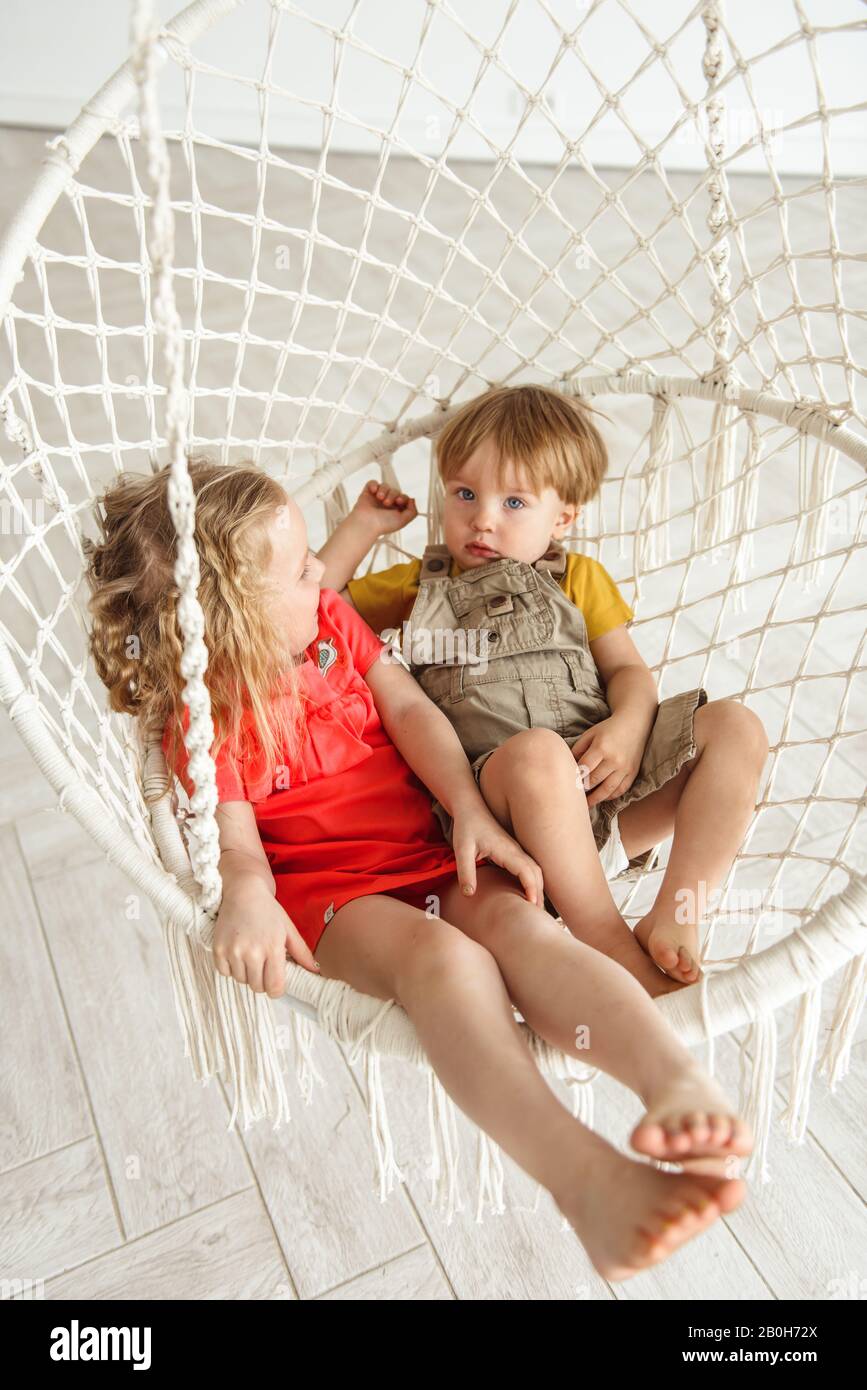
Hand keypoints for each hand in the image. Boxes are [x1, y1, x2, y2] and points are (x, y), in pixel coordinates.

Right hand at [213, 880, 319, 996]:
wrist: (243, 892)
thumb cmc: (268, 911)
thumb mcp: (288, 929)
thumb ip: (302, 953)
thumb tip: (316, 971)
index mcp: (273, 948)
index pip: (274, 987)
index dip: (276, 990)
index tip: (276, 984)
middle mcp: (252, 952)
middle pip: (257, 987)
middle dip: (262, 980)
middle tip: (263, 964)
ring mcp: (233, 951)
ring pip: (241, 981)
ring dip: (246, 973)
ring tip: (249, 954)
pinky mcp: (218, 949)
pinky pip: (225, 972)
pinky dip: (231, 967)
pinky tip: (237, 952)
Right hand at [352, 479, 417, 536]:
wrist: (366, 523)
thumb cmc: (382, 525)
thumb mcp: (403, 521)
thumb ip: (412, 511)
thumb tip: (413, 500)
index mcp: (395, 510)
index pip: (403, 498)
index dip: (403, 497)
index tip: (399, 501)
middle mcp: (386, 504)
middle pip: (395, 491)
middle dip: (392, 495)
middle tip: (387, 503)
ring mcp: (376, 498)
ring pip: (385, 486)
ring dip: (384, 490)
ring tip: (379, 498)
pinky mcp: (368, 493)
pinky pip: (372, 483)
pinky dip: (374, 485)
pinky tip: (374, 491)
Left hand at [450, 803, 543, 905]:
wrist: (471, 808)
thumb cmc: (466, 828)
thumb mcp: (461, 849)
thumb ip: (465, 871)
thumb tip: (469, 894)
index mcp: (506, 850)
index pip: (526, 870)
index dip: (532, 888)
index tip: (531, 905)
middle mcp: (516, 850)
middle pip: (537, 873)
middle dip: (539, 893)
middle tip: (536, 915)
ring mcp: (516, 850)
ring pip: (536, 870)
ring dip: (538, 887)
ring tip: (535, 908)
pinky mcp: (513, 851)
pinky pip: (529, 867)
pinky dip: (534, 881)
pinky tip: (528, 893)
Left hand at [571, 714, 643, 807]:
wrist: (634, 724)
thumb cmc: (608, 729)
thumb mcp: (590, 734)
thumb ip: (578, 749)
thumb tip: (567, 766)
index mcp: (601, 747)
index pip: (584, 768)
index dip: (574, 777)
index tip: (567, 784)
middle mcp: (614, 759)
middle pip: (594, 780)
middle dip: (582, 789)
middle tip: (573, 796)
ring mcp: (625, 767)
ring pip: (607, 790)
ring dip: (595, 799)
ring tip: (585, 804)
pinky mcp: (633, 772)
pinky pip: (620, 790)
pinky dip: (610, 796)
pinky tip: (602, 797)